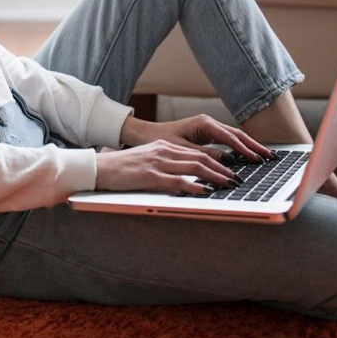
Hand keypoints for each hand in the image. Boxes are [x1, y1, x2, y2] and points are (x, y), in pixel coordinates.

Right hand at [94, 139, 239, 194]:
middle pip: (200, 158)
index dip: (216, 161)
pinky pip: (177, 180)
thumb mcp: (147, 161)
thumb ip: (166, 165)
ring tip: (228, 184)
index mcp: (164, 146)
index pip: (196, 152)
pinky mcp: (150, 176)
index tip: (230, 170)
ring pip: (194, 167)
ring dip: (214, 176)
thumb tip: (185, 177)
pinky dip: (194, 186)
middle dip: (222, 169)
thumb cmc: (122, 168)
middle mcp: (164, 151)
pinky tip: (205, 191)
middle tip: (236, 179)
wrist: (99, 168)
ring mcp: (157, 163)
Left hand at [121, 114, 275, 162]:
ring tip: (265, 157)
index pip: (231, 138)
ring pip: (234, 137)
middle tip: (271, 157)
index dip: (245, 150)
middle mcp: (209, 123)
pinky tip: (249, 157)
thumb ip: (205, 155)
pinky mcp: (207, 134)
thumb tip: (227, 162)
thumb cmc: (160, 140)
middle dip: (255, 146)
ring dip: (250, 147)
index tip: (257, 160)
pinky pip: (228, 141)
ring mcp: (209, 127)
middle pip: (238, 135)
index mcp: (204, 124)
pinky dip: (239, 148)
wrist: (146, 134)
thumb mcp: (182, 150)